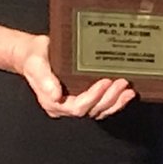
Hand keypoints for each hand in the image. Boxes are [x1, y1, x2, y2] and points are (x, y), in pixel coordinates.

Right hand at [15, 34, 136, 119]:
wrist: (34, 52)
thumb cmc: (34, 58)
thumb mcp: (36, 65)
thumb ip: (44, 80)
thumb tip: (55, 96)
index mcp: (53, 103)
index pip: (77, 107)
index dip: (93, 97)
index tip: (105, 82)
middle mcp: (66, 106)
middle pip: (92, 110)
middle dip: (110, 98)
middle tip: (122, 82)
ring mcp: (76, 102)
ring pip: (100, 110)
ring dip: (116, 101)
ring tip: (128, 89)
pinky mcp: (84, 96)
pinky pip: (102, 104)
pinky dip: (115, 100)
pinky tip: (126, 92)